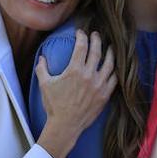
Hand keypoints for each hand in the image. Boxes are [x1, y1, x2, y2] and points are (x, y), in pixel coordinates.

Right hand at [35, 30, 115, 157]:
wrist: (66, 125)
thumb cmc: (54, 105)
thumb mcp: (45, 85)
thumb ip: (42, 69)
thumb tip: (42, 58)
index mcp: (74, 70)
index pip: (81, 47)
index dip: (82, 37)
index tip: (81, 32)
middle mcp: (89, 75)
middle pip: (97, 51)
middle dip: (97, 40)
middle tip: (96, 34)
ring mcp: (99, 85)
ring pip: (110, 64)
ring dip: (110, 53)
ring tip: (110, 47)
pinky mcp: (105, 95)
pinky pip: (114, 80)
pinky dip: (115, 71)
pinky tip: (114, 68)